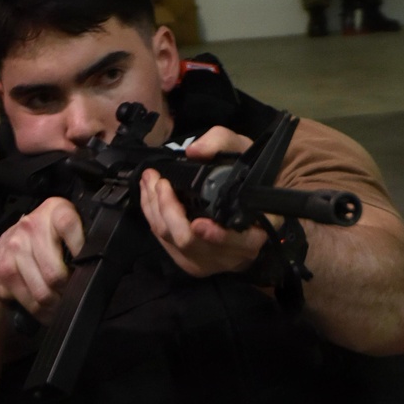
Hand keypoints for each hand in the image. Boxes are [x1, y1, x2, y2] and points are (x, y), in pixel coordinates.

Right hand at [0, 196, 84, 324]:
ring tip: (62, 302)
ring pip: (43, 292)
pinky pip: (29, 301)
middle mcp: (31, 225)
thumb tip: (102, 262)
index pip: (68, 223)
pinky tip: (46, 307)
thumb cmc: (43, 242)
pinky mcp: (3, 269)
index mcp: (53, 209)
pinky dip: (41, 311)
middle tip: (74, 293)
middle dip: (68, 290)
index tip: (87, 265)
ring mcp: (14, 247)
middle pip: (55, 272)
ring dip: (55, 304)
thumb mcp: (64, 230)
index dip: (80, 248)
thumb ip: (82, 238)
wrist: (1, 252)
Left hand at [139, 128, 270, 278]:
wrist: (246, 192)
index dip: (217, 236)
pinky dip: (153, 218)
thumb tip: (194, 151)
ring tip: (149, 181)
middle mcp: (233, 252)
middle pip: (192, 243)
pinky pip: (165, 243)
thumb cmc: (246, 172)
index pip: (238, 242)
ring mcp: (209, 260)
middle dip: (169, 211)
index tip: (198, 224)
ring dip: (155, 211)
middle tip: (158, 181)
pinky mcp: (189, 259)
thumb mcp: (241, 149)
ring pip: (174, 243)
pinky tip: (149, 196)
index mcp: (255, 231)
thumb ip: (220, 143)